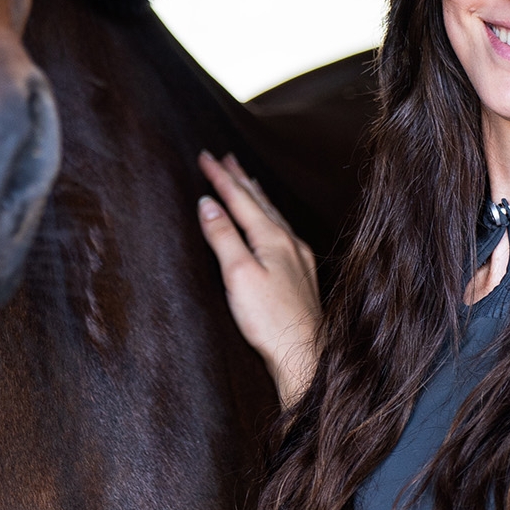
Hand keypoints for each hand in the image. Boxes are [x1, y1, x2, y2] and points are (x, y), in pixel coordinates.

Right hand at [197, 152, 321, 407]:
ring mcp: (298, 258)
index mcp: (271, 238)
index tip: (205, 156)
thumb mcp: (237, 274)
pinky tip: (270, 223)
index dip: (221, 177)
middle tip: (225, 157)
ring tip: (247, 180)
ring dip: (256, 195)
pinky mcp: (300, 274)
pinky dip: (268, 216)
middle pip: (259, 201)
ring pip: (273, 215)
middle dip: (240, 178)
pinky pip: (282, 231)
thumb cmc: (269, 319)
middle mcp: (289, 242)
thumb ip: (223, 236)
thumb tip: (208, 204)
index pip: (240, 198)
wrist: (304, 352)